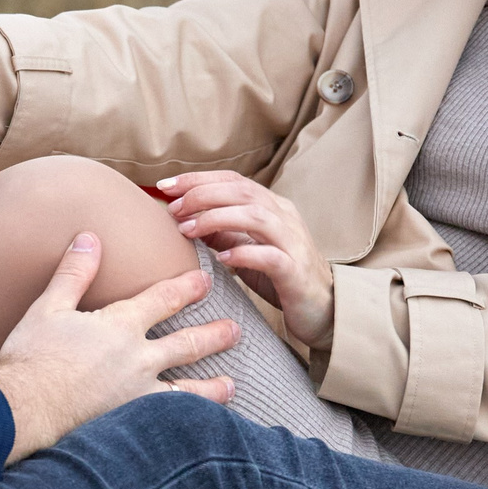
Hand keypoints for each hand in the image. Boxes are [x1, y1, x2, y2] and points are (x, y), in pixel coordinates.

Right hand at [0, 234, 237, 462]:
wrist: (25, 408)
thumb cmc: (32, 356)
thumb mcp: (49, 307)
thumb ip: (74, 272)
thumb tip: (89, 237)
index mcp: (120, 326)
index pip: (164, 300)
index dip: (187, 288)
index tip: (206, 281)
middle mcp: (138, 359)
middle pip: (186, 344)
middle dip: (214, 334)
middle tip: (235, 330)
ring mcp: (139, 395)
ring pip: (188, 389)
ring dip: (213, 386)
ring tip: (231, 385)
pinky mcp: (132, 425)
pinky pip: (172, 422)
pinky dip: (192, 423)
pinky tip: (203, 427)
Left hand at [155, 172, 334, 345]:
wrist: (323, 309)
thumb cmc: (280, 278)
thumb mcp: (246, 249)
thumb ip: (221, 232)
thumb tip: (183, 218)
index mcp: (273, 207)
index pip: (233, 180)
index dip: (198, 179)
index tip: (164, 186)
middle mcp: (285, 217)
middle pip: (241, 191)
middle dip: (202, 195)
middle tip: (173, 208)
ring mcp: (293, 242)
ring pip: (255, 216)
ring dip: (216, 218)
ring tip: (187, 230)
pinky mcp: (296, 271)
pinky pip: (269, 256)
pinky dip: (243, 253)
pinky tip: (221, 259)